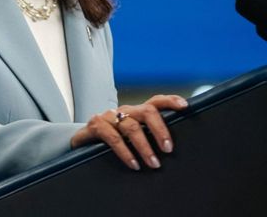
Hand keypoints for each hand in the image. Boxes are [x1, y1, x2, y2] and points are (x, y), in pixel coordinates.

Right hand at [70, 94, 188, 170]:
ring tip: (154, 164)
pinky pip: (113, 137)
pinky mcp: (95, 125)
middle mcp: (124, 111)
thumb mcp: (130, 137)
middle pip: (147, 111)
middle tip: (168, 149)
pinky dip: (125, 152)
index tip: (185, 106)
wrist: (81, 142)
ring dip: (144, 147)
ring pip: (131, 126)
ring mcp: (109, 116)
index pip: (155, 101)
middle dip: (160, 130)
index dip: (170, 101)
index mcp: (136, 112)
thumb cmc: (111, 140)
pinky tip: (134, 164)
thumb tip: (169, 150)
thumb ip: (146, 137)